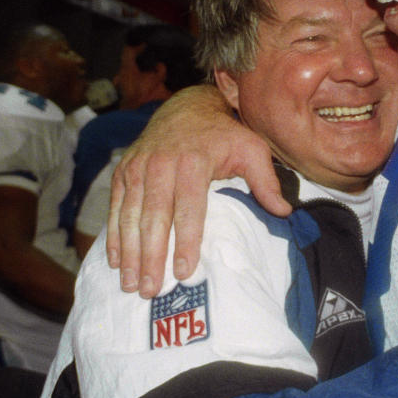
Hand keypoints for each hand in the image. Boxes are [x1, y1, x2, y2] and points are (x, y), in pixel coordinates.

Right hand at [106, 84, 288, 296]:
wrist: (187, 108)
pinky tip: (115, 261)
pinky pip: (115, 207)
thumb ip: (265, 181)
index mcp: (193, 162)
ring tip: (130, 284)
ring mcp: (137, 167)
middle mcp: (160, 164)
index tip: (184, 272)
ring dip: (129, 253)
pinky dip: (114, 235)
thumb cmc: (224, 135)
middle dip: (150, 257)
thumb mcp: (251, 148)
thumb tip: (283, 212)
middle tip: (149, 290)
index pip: (188, 209)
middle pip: (154, 218)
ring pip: (130, 216)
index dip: (186, 242)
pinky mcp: (123, 171)